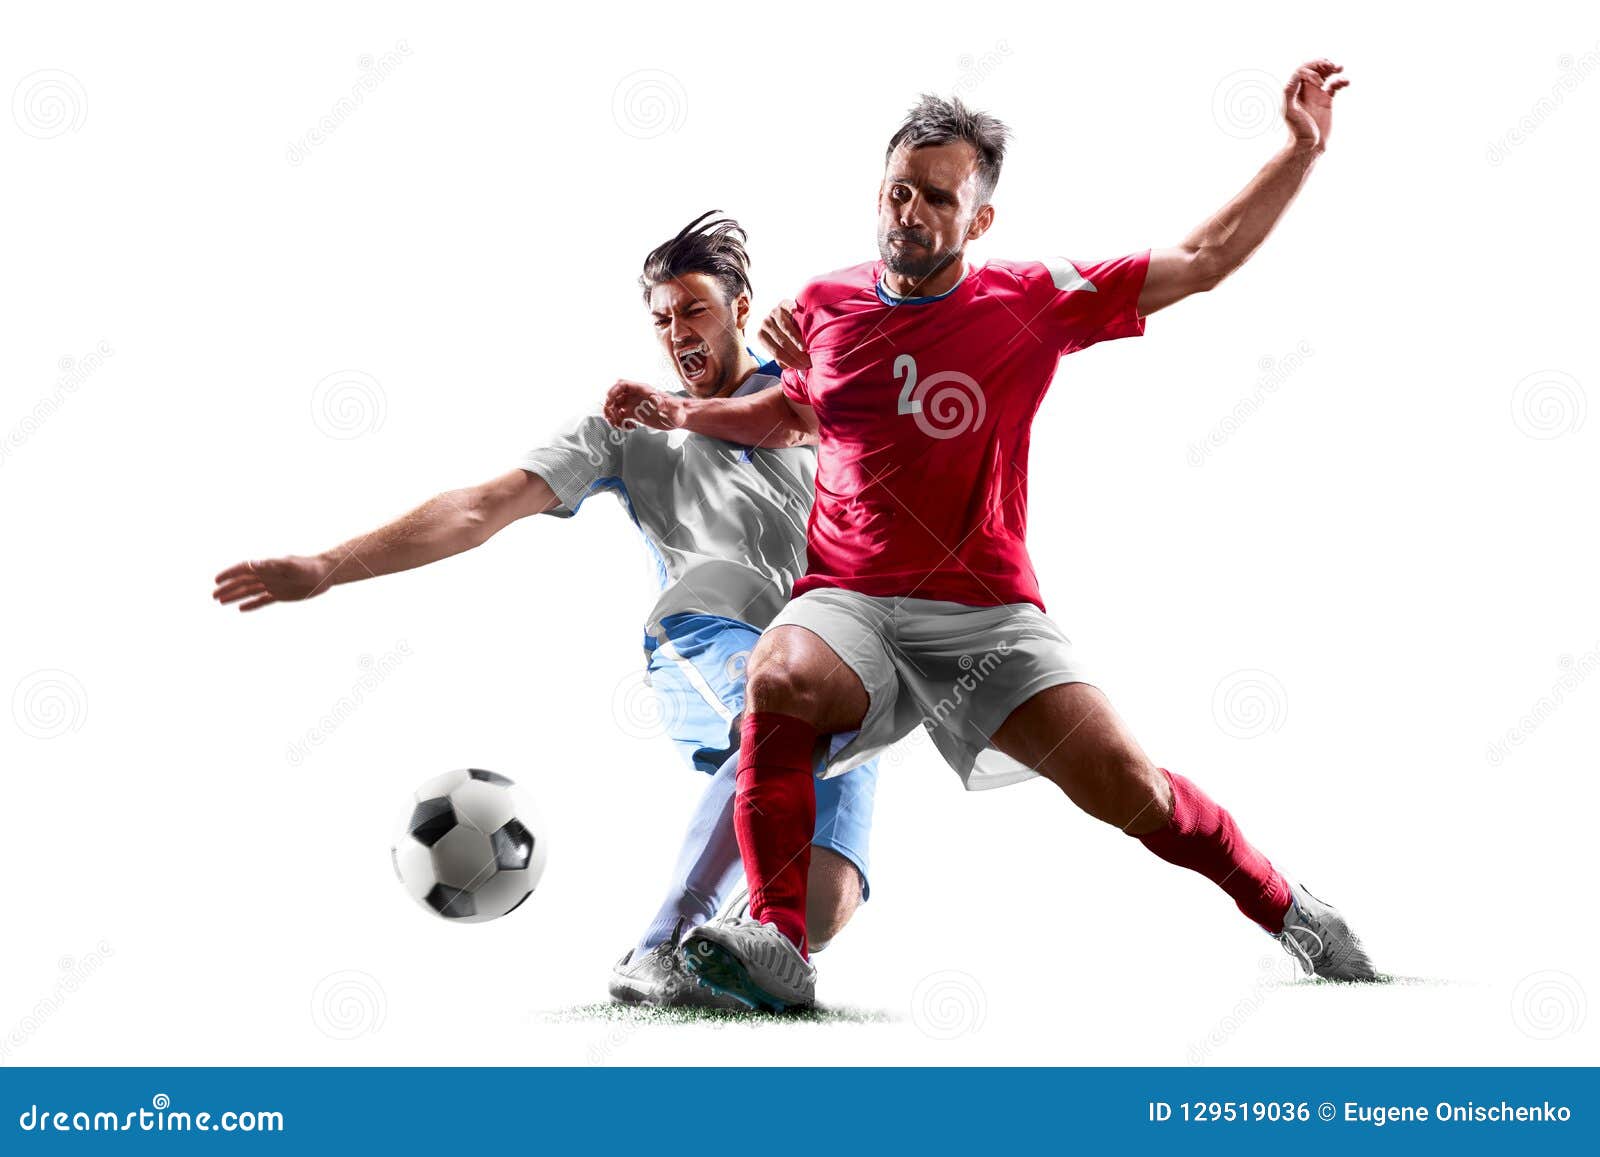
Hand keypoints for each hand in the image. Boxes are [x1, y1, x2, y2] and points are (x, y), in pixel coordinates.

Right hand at [212, 554, 331, 611]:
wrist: (324, 574)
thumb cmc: (308, 567)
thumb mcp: (290, 566)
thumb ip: (271, 565)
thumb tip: (252, 564)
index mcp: (267, 567)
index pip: (243, 569)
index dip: (229, 574)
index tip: (217, 580)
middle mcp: (267, 576)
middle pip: (243, 582)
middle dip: (228, 588)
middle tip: (213, 596)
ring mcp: (273, 585)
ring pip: (249, 592)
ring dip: (235, 596)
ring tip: (220, 602)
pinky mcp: (280, 595)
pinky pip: (262, 600)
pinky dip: (251, 604)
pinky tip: (241, 609)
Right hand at [603, 379, 684, 430]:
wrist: (680, 418)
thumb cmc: (678, 411)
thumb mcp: (673, 408)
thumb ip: (665, 404)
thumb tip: (655, 401)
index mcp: (643, 390)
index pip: (622, 384)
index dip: (613, 391)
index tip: (609, 402)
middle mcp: (636, 396)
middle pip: (615, 395)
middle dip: (609, 406)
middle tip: (612, 418)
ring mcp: (635, 405)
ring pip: (615, 406)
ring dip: (612, 416)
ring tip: (618, 425)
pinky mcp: (635, 414)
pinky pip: (620, 416)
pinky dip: (619, 422)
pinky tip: (629, 428)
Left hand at [757, 300, 810, 370]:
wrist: (771, 311)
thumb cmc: (777, 332)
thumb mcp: (774, 344)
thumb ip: (780, 355)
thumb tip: (788, 368)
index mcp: (761, 336)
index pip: (776, 352)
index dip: (790, 361)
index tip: (802, 367)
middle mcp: (765, 324)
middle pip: (782, 342)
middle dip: (795, 354)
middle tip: (807, 361)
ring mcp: (773, 312)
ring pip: (785, 327)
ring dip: (796, 340)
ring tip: (805, 349)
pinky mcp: (782, 303)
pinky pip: (787, 306)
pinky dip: (791, 308)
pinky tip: (796, 311)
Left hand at [1283, 59, 1347, 153]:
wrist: (1309, 147)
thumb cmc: (1297, 131)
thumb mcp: (1289, 112)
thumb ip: (1289, 93)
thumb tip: (1296, 75)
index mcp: (1295, 91)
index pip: (1302, 70)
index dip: (1311, 70)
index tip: (1319, 82)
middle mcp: (1304, 91)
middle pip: (1313, 69)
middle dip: (1322, 63)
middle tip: (1331, 65)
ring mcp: (1316, 95)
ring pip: (1324, 75)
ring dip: (1332, 68)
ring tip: (1340, 67)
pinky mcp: (1326, 101)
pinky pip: (1334, 86)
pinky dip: (1340, 81)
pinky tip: (1346, 82)